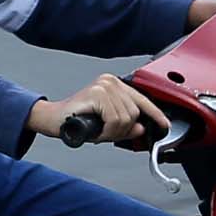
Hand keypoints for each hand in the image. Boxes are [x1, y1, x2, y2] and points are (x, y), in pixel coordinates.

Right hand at [33, 75, 162, 149]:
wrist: (51, 119)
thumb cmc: (77, 120)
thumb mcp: (108, 125)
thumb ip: (127, 126)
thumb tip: (141, 128)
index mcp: (115, 85)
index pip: (142, 99)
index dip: (155, 114)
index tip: (164, 125)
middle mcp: (111, 82)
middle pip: (135, 112)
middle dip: (124, 130)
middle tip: (107, 134)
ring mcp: (104, 86)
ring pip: (126, 118)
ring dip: (114, 132)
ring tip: (99, 131)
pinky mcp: (97, 93)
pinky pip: (115, 119)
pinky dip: (107, 131)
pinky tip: (95, 130)